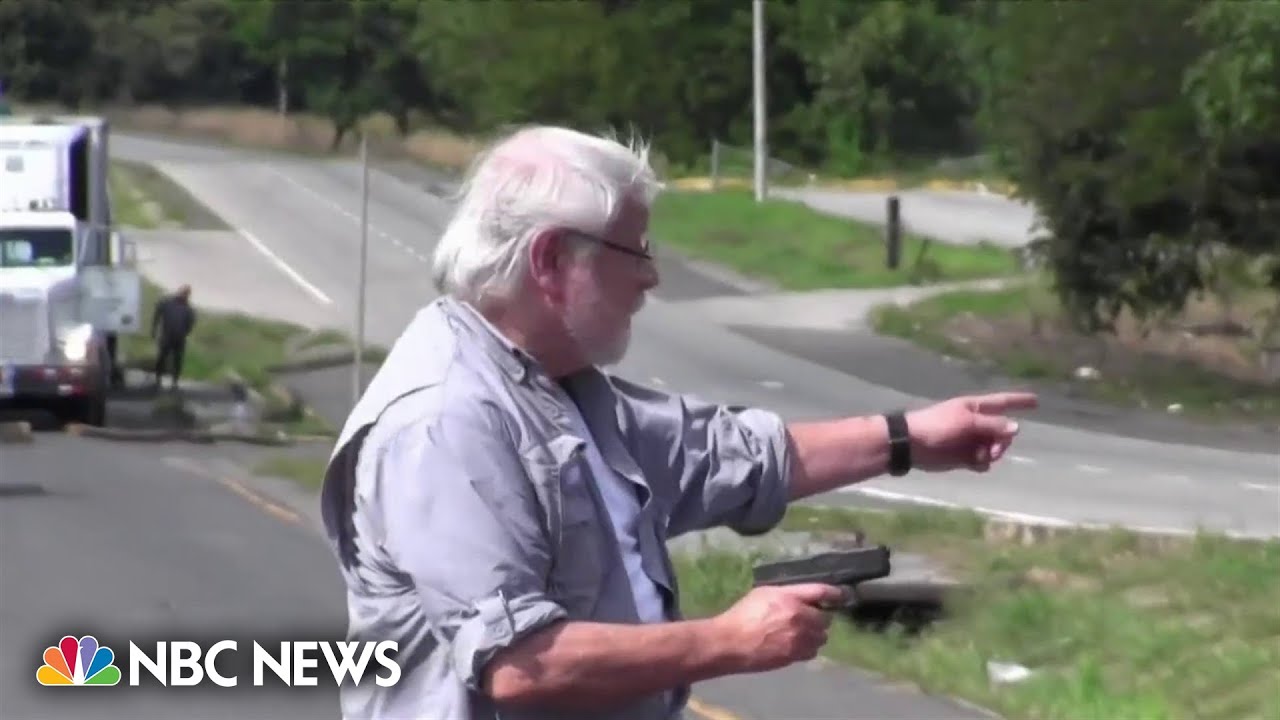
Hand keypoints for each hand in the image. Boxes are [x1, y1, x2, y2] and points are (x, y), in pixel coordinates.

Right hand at [711, 584, 844, 673]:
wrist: (731, 643)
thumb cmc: (743, 614)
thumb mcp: (763, 594)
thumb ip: (787, 594)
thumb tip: (803, 597)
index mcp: (790, 598)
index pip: (821, 592)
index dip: (835, 593)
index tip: (841, 595)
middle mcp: (800, 618)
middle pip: (826, 618)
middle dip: (819, 618)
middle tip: (807, 618)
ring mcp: (799, 639)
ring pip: (822, 637)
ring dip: (815, 634)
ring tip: (801, 633)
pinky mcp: (795, 656)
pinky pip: (812, 651)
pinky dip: (808, 647)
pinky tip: (795, 645)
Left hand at [905, 391, 1038, 472]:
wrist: (913, 445)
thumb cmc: (937, 426)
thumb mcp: (966, 422)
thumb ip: (992, 425)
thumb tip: (1017, 427)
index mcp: (976, 408)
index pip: (1003, 402)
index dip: (1019, 401)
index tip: (1037, 401)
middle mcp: (977, 424)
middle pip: (1003, 432)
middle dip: (1003, 441)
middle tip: (994, 449)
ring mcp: (972, 441)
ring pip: (995, 449)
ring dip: (992, 454)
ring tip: (979, 457)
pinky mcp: (965, 457)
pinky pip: (983, 462)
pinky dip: (982, 464)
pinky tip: (974, 464)